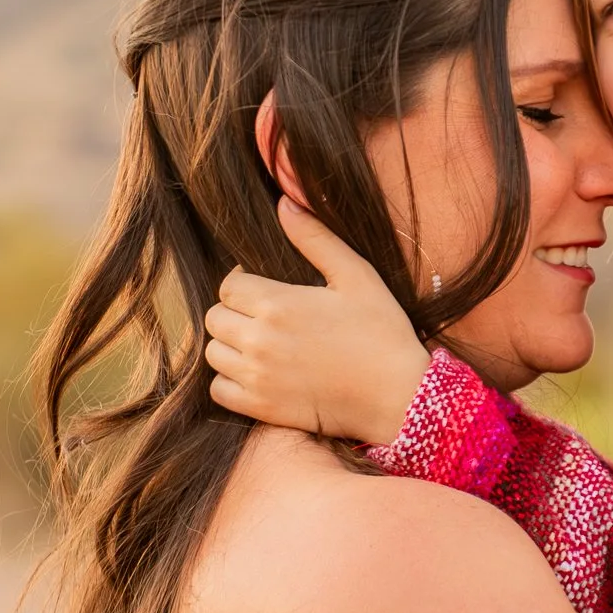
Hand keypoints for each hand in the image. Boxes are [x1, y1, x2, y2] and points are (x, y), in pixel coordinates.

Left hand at [205, 197, 431, 445]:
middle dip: (233, 311)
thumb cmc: (382, 331)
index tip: (259, 286)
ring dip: (229, 345)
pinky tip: (255, 373)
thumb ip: (316, 239)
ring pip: (214, 354)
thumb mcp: (356, 275)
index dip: (241, 282)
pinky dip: (229, 381)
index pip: (228, 286)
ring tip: (257, 343)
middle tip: (260, 315)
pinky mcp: (262, 409)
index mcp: (277, 304)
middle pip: (215, 318)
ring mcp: (258, 378)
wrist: (399, 395)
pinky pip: (219, 391)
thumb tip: (284, 203)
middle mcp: (259, 340)